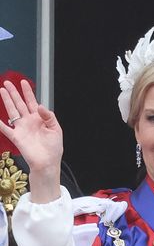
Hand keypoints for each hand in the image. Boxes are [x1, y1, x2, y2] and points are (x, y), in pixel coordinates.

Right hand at [0, 79, 63, 201]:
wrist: (48, 162)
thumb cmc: (53, 148)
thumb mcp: (56, 129)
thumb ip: (49, 116)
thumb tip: (40, 105)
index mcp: (40, 119)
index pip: (32, 102)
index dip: (28, 92)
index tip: (24, 82)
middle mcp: (29, 121)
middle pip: (20, 104)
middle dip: (14, 93)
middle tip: (7, 83)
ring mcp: (22, 128)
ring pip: (12, 111)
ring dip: (7, 101)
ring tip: (1, 90)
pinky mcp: (16, 137)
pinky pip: (5, 129)